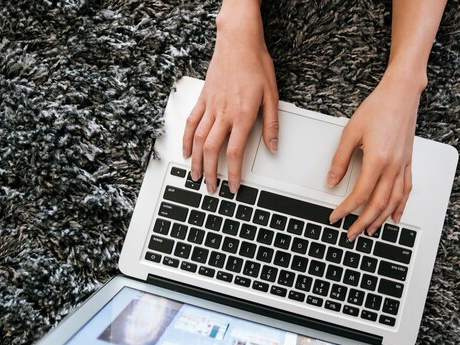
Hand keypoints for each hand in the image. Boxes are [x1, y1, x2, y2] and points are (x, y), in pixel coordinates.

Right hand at [182, 2, 278, 193]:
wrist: (238, 41)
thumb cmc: (256, 65)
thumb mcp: (272, 95)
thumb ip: (272, 125)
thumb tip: (274, 147)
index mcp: (243, 115)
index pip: (235, 152)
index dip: (233, 173)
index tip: (233, 187)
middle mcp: (224, 113)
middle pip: (212, 150)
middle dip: (211, 173)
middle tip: (212, 189)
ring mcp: (210, 106)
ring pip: (197, 139)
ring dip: (196, 161)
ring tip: (196, 177)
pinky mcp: (203, 98)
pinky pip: (191, 122)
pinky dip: (186, 139)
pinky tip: (186, 151)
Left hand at [327, 67, 425, 239]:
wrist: (402, 94)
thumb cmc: (378, 108)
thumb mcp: (350, 132)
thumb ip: (340, 160)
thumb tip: (332, 181)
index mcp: (377, 160)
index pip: (360, 195)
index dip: (346, 210)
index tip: (335, 217)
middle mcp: (393, 166)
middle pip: (378, 204)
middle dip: (363, 223)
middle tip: (351, 234)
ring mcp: (403, 165)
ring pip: (394, 201)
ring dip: (381, 219)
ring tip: (370, 230)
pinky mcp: (408, 162)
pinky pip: (407, 190)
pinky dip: (401, 206)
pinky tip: (396, 216)